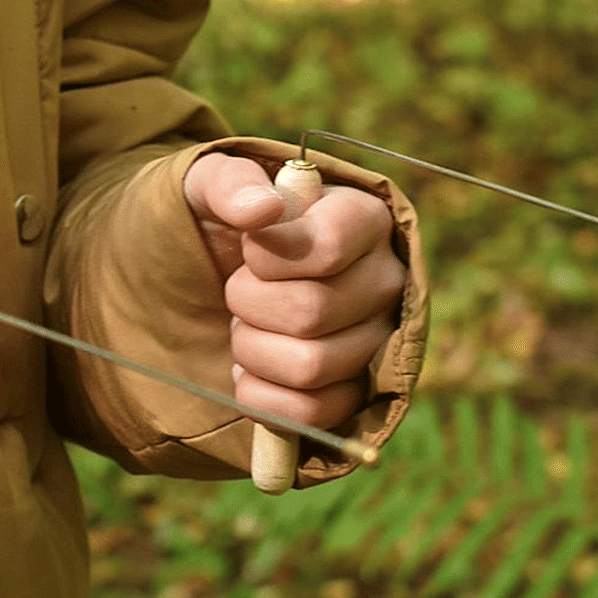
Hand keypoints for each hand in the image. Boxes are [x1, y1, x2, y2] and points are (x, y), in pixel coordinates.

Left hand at [184, 153, 405, 429]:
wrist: (222, 274)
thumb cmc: (224, 222)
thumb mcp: (211, 186)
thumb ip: (230, 184)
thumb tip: (261, 210)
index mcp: (365, 217)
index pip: (328, 246)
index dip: (270, 256)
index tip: (249, 248)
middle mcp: (387, 279)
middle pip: (313, 311)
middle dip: (250, 303)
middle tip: (238, 290)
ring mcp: (378, 341)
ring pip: (311, 366)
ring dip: (253, 350)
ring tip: (245, 327)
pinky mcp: (359, 392)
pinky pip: (312, 414)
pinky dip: (263, 397)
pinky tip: (251, 369)